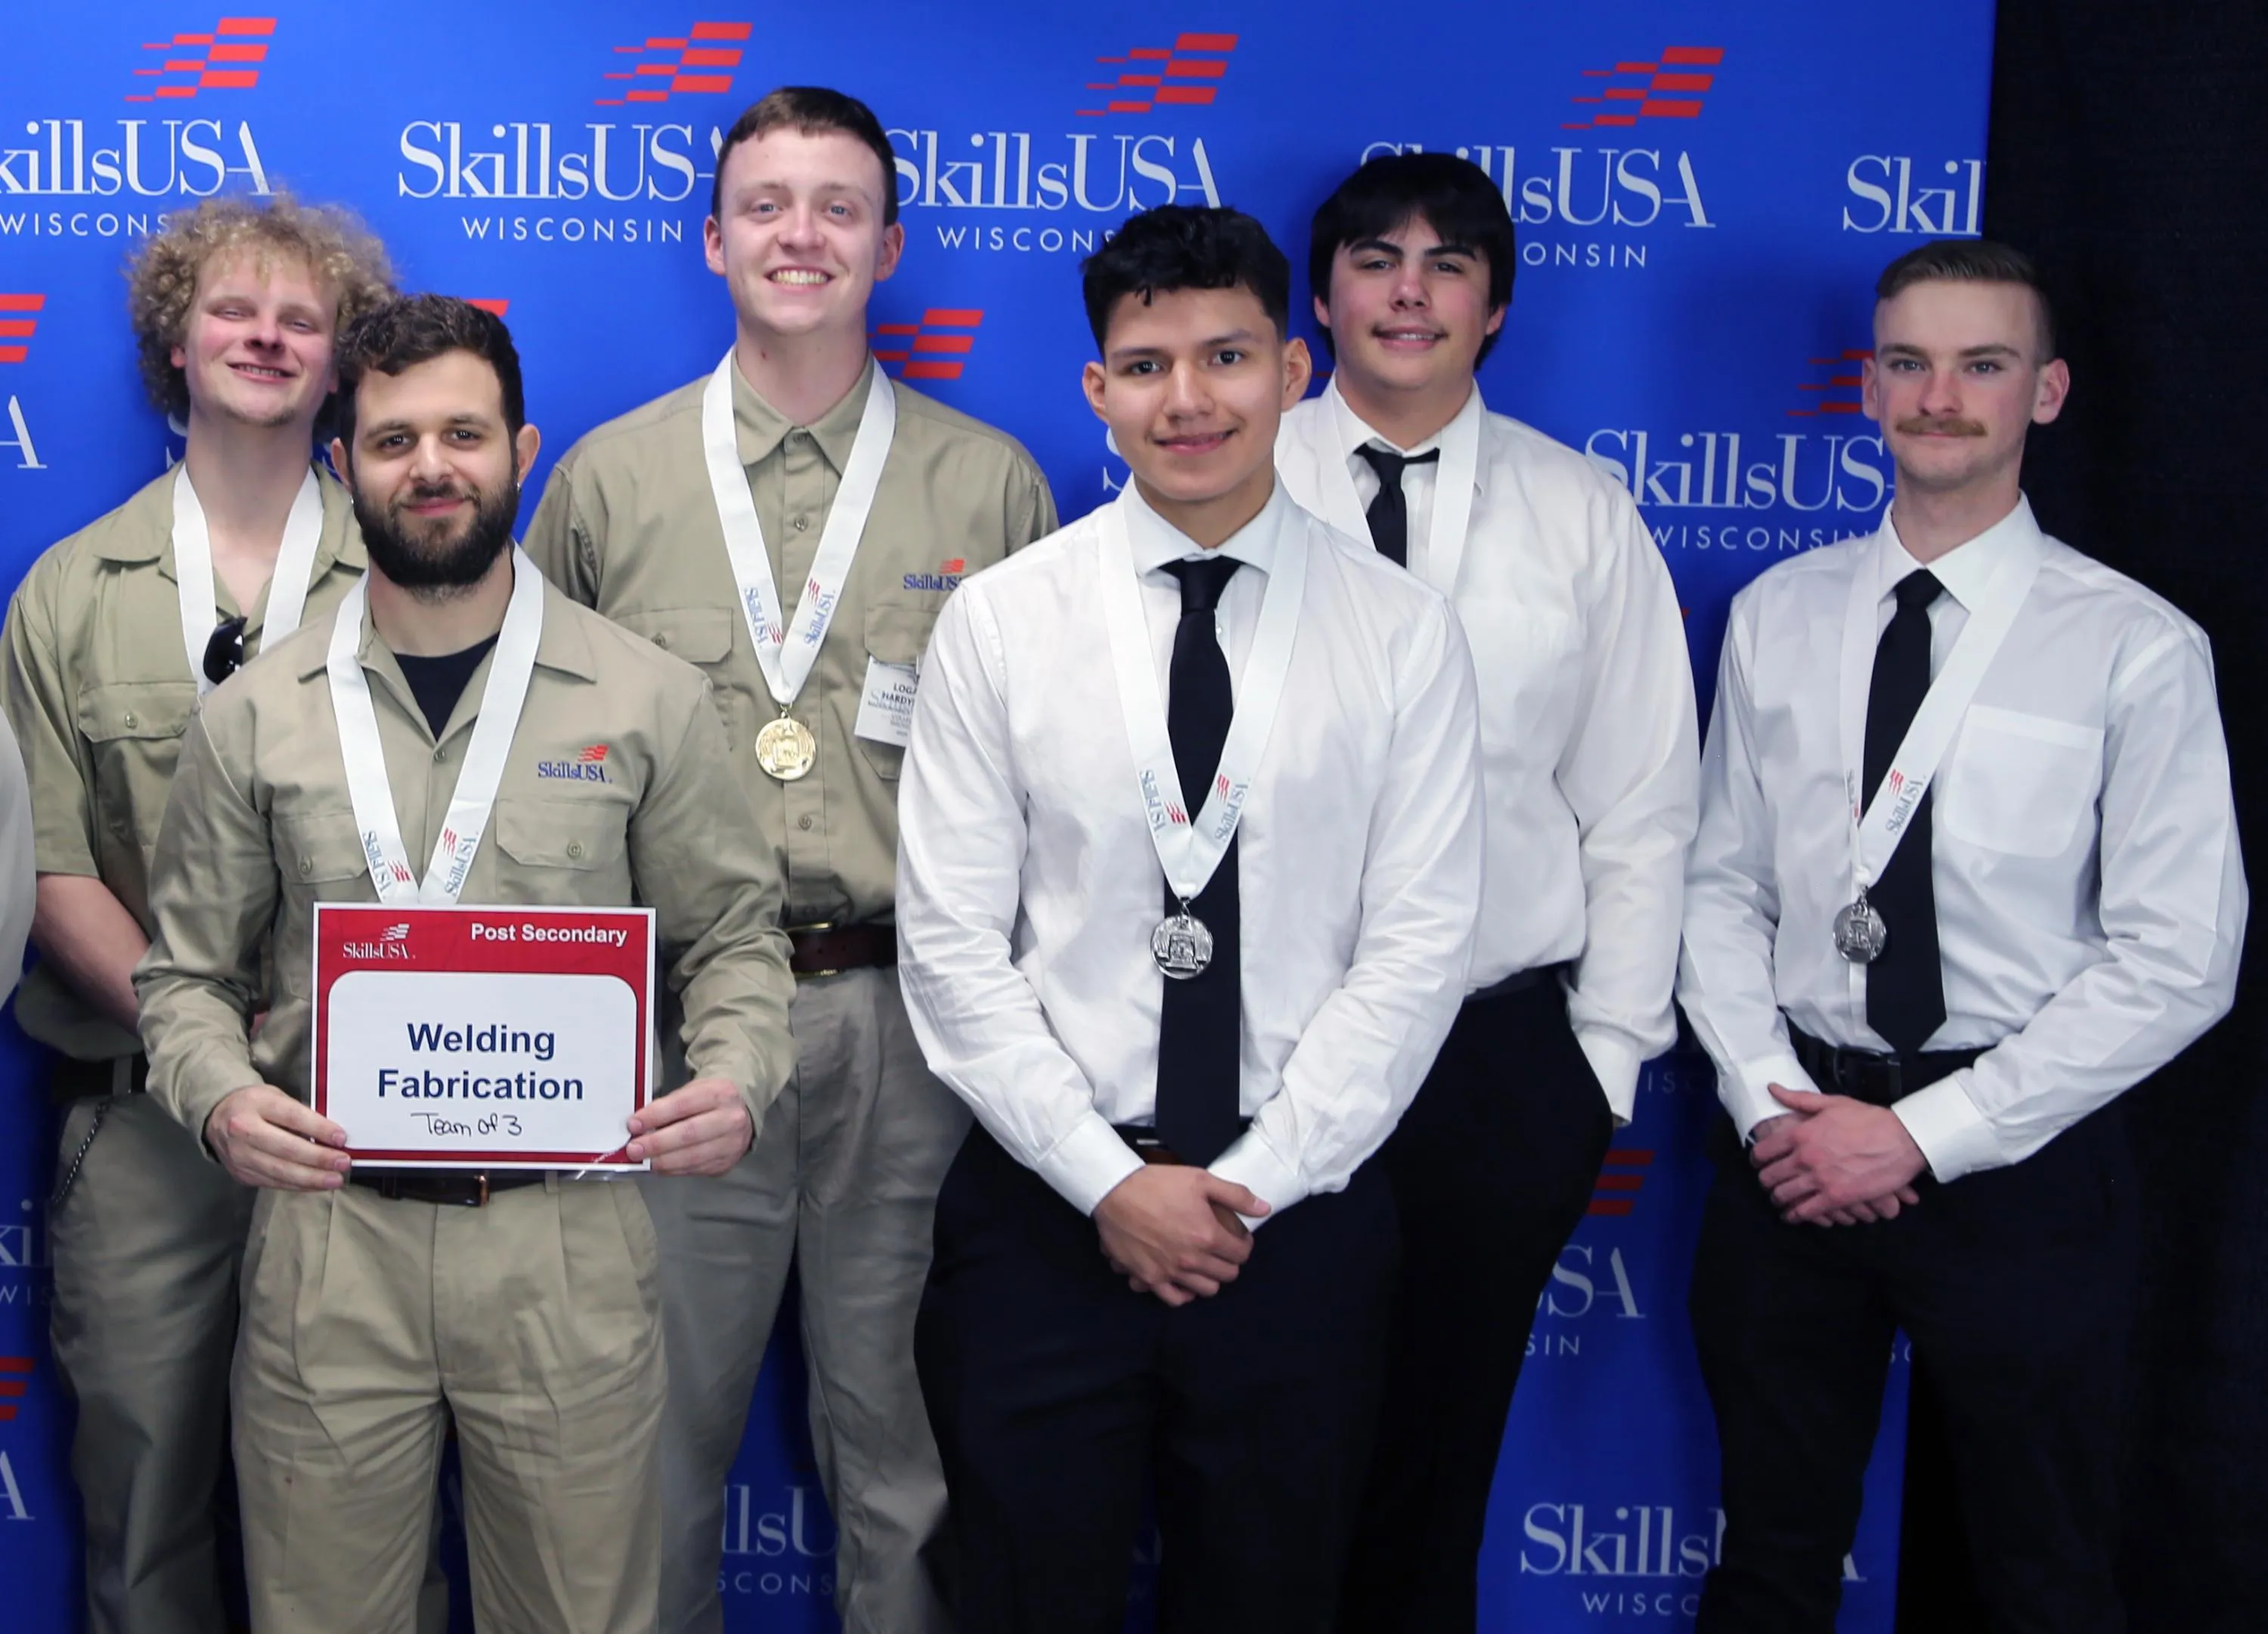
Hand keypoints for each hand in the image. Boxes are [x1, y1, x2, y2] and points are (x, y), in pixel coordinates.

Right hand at [204, 1085, 349, 1190]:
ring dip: (311, 1178)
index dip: (319, 1129)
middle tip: (343, 1163)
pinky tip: (316, 1185)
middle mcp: (243, 1130)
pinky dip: (298, 1185)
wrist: (216, 1116)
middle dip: (318, 1158)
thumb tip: (332, 1137)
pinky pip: (273, 1182)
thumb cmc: (255, 1104)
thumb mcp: (275, 1097)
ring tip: (335, 1180)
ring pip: (279, 1171)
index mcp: (256, 1104)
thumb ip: (299, 1114)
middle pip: (286, 1148)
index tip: (341, 1138)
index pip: (292, 1117)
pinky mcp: (240, 1174)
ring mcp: (239, 1155)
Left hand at [627, 1078, 752, 1175]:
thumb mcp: (694, 1090)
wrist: (742, 1111)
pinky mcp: (726, 1163)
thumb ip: (668, 1106)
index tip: (634, 1124)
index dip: (655, 1116)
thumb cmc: (710, 1100)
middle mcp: (730, 1119)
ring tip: (644, 1160)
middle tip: (634, 1148)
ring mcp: (731, 1144)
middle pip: (689, 1134)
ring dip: (662, 1161)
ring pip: (692, 1157)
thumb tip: (640, 1125)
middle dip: (657, 1143)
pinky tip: (659, 1166)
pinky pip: (695, 1169)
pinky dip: (673, 1169)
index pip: (683, 1105)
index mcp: (720, 1093)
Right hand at [1094, 1166, 1269, 1305]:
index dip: (1244, 1245)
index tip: (1238, 1238)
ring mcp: (1170, 1272)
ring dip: (1210, 1278)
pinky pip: (1175, 1299)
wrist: (1115, 1192)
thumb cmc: (1158, 1183)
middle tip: (1222, 1250)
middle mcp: (1192, 1260)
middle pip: (1227, 1275)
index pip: (1241, 1254)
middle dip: (1230, 1263)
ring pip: (1205, 1290)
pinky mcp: (1149, 1278)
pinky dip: (1183, 1293)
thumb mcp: (1201, 1179)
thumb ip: (1236, 1196)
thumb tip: (1265, 1209)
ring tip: (1204, 1265)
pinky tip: (1183, 1281)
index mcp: (1208, 1235)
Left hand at [1751, 1084, 1926, 1225]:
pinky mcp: (1836, 1198)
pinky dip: (1795, 1216)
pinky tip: (1792, 1215)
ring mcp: (1820, 1179)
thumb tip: (1772, 1088)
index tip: (1759, 1163)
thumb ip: (1798, 1099)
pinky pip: (1805, 1212)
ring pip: (1784, 1196)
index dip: (1757, 1159)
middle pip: (1769, 1177)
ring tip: (1780, 1199)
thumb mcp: (1832, 1103)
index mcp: (1801, 1133)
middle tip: (1769, 1183)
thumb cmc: (1869, 1119)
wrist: (1902, 1140)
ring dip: (1778, 1199)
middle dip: (1766, 1181)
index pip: (1763, 1151)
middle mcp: (1805, 1157)